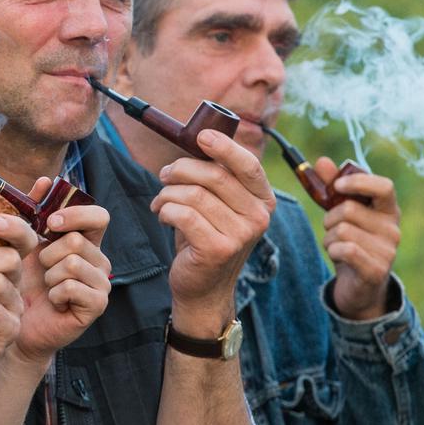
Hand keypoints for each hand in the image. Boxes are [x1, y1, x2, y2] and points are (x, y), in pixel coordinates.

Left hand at [11, 177, 111, 363]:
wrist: (17, 322)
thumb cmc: (21, 280)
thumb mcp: (23, 242)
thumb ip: (32, 210)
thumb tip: (44, 180)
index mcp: (86, 240)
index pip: (98, 215)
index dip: (75, 214)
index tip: (49, 223)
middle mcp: (99, 259)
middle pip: (78, 240)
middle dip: (48, 253)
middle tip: (41, 267)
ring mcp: (101, 283)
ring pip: (73, 262)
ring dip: (49, 274)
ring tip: (46, 286)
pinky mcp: (97, 305)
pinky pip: (71, 286)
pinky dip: (53, 293)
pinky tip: (52, 301)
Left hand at [151, 130, 273, 333]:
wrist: (203, 288)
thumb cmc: (205, 238)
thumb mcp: (217, 206)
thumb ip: (215, 178)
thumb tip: (198, 139)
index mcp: (263, 201)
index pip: (249, 165)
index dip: (225, 147)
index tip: (202, 136)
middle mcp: (259, 217)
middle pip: (215, 176)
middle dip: (181, 170)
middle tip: (164, 175)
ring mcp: (241, 235)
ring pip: (194, 195)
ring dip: (168, 193)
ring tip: (160, 202)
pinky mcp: (218, 249)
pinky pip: (183, 214)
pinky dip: (166, 210)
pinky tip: (163, 215)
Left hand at [313, 156, 399, 319]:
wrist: (359, 285)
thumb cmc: (351, 243)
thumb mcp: (341, 214)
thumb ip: (332, 187)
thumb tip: (322, 161)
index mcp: (388, 210)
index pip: (384, 186)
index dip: (358, 182)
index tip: (337, 185)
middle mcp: (393, 229)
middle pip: (348, 209)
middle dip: (329, 218)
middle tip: (333, 230)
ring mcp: (388, 250)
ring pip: (341, 230)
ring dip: (329, 238)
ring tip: (338, 246)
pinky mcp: (376, 269)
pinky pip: (344, 249)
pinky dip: (332, 251)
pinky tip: (339, 257)